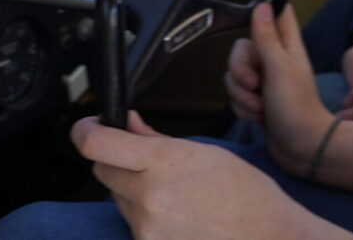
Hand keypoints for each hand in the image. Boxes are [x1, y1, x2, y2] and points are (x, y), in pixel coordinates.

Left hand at [72, 111, 352, 239]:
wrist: (268, 237)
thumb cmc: (247, 194)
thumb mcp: (205, 153)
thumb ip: (156, 140)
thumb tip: (124, 123)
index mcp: (165, 164)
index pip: (97, 145)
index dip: (84, 131)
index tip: (88, 126)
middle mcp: (150, 198)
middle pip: (103, 171)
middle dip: (117, 162)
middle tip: (146, 161)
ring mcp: (148, 229)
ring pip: (118, 199)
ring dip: (134, 192)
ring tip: (177, 195)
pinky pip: (133, 224)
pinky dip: (147, 216)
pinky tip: (179, 215)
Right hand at [224, 3, 334, 176]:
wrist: (301, 147)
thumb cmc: (296, 106)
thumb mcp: (279, 68)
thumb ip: (267, 38)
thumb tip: (262, 4)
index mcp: (287, 46)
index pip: (276, 15)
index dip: (263, 14)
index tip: (255, 27)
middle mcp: (275, 60)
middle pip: (240, 51)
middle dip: (240, 72)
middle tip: (255, 86)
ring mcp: (265, 81)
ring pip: (234, 76)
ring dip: (241, 95)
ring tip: (259, 108)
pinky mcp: (256, 100)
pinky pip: (235, 96)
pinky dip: (242, 108)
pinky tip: (257, 118)